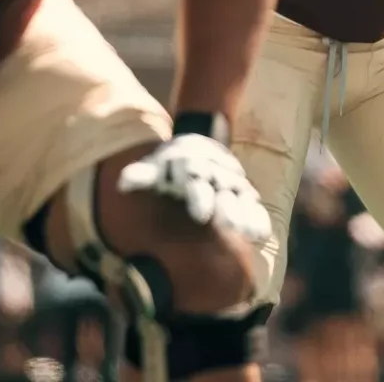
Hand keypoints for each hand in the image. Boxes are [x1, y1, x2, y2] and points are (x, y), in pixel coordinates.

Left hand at [116, 134, 271, 244]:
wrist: (196, 147)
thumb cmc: (170, 166)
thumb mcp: (156, 167)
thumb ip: (142, 175)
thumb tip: (122, 183)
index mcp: (192, 166)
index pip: (197, 180)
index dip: (200, 197)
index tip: (201, 215)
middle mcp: (214, 174)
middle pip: (222, 189)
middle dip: (227, 208)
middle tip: (231, 227)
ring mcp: (231, 183)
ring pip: (240, 198)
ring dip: (245, 214)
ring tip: (250, 234)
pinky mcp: (242, 194)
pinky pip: (252, 206)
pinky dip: (257, 218)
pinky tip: (261, 235)